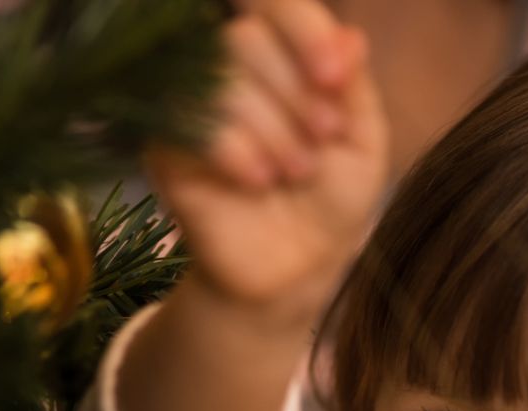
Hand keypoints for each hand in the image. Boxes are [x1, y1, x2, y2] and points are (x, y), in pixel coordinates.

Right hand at [146, 0, 388, 323]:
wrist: (296, 269)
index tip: (335, 79)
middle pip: (244, 39)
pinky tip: (256, 181)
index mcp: (279, 57)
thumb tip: (350, 36)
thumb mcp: (361, 142)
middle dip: (293, 94)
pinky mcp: (166, 147)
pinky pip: (193, 125)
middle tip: (320, 142)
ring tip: (293, 173)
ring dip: (272, 130)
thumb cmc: (331, 200)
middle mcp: (229, 71)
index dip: (305, 33)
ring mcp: (192, 107)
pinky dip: (235, 151)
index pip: (274, 9)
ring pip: (220, 82)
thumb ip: (353, 86)